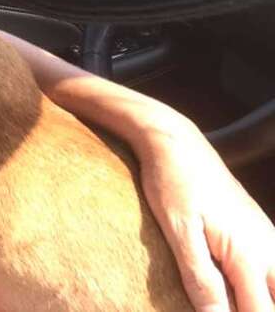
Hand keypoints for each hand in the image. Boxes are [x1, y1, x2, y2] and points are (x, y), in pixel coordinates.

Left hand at [138, 119, 274, 310]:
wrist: (176, 142)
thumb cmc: (172, 183)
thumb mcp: (178, 232)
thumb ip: (200, 278)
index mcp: (247, 255)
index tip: (215, 311)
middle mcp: (267, 248)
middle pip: (274, 302)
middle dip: (253, 308)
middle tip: (218, 303)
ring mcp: (266, 238)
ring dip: (257, 299)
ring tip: (228, 297)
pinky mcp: (257, 230)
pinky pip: (271, 270)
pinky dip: (258, 286)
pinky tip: (235, 288)